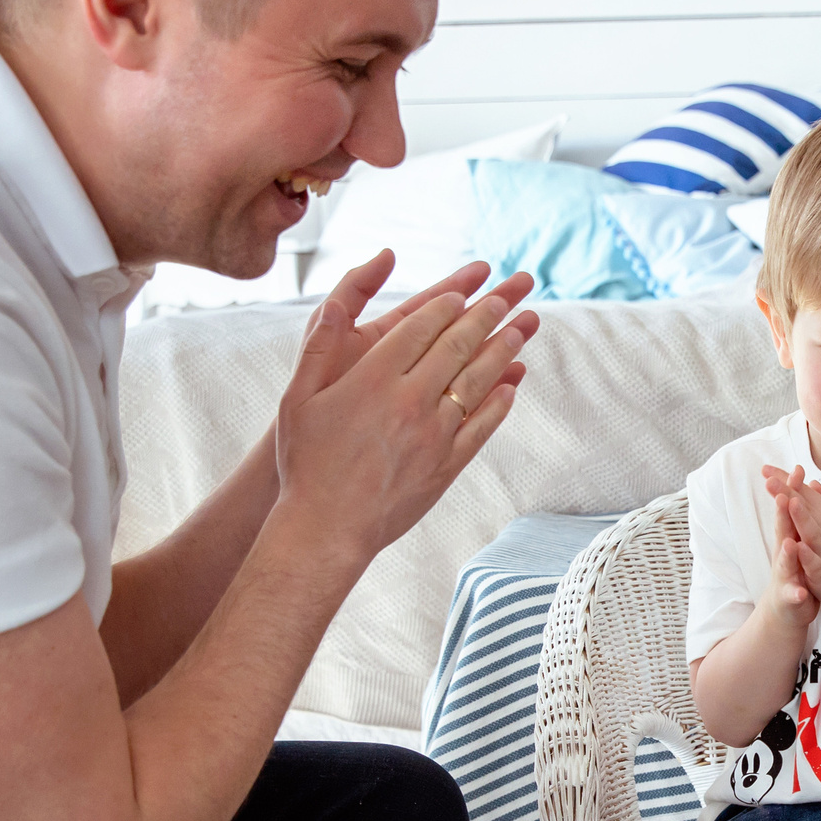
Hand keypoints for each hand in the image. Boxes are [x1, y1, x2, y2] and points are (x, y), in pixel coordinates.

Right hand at [271, 263, 538, 569]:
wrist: (328, 528)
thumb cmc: (305, 462)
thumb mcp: (298, 398)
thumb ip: (318, 346)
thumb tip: (335, 303)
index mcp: (373, 379)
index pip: (419, 328)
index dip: (444, 306)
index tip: (463, 292)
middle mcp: (409, 402)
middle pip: (456, 348)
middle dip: (484, 318)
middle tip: (506, 297)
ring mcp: (433, 434)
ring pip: (476, 382)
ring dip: (502, 352)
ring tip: (522, 329)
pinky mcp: (447, 465)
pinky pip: (481, 426)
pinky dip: (499, 403)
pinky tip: (511, 386)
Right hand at [758, 464, 820, 629]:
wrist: (786, 608)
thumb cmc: (794, 570)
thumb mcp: (796, 539)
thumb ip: (795, 518)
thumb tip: (795, 491)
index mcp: (789, 538)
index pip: (790, 511)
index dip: (792, 491)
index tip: (796, 469)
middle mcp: (783, 554)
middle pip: (781, 530)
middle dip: (782, 514)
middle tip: (783, 495)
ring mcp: (785, 575)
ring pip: (784, 563)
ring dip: (786, 553)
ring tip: (790, 543)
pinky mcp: (789, 597)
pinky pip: (792, 595)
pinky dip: (795, 592)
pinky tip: (800, 591)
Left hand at [778, 473, 820, 619]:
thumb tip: (813, 482)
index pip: (804, 494)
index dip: (786, 481)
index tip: (765, 469)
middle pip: (807, 508)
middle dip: (788, 492)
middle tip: (769, 478)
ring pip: (813, 531)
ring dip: (801, 517)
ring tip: (789, 502)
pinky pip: (815, 563)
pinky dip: (807, 555)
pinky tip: (797, 547)